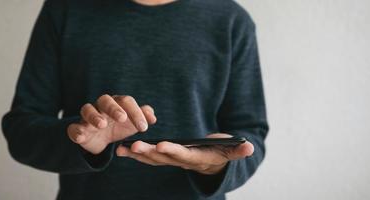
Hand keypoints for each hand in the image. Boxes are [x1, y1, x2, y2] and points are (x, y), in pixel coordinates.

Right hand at [67, 94, 156, 154]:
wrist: (102, 141)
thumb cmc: (120, 127)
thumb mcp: (133, 124)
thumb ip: (144, 117)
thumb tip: (152, 117)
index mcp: (117, 103)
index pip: (126, 101)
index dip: (136, 113)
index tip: (144, 128)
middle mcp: (101, 106)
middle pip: (105, 100)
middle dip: (114, 108)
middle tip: (122, 118)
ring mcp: (87, 117)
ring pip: (87, 109)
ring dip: (94, 116)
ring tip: (102, 125)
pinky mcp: (77, 129)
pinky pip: (73, 127)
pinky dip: (76, 131)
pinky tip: (81, 136)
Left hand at [116, 133, 253, 174]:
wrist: (213, 162)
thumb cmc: (222, 152)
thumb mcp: (231, 151)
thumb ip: (239, 151)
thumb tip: (250, 148)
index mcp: (198, 159)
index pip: (185, 156)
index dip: (174, 151)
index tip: (162, 145)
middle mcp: (182, 162)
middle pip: (164, 158)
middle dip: (149, 153)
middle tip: (134, 146)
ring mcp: (172, 161)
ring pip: (153, 159)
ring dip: (137, 155)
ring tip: (120, 149)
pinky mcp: (165, 156)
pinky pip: (148, 156)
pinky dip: (134, 154)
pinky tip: (119, 149)